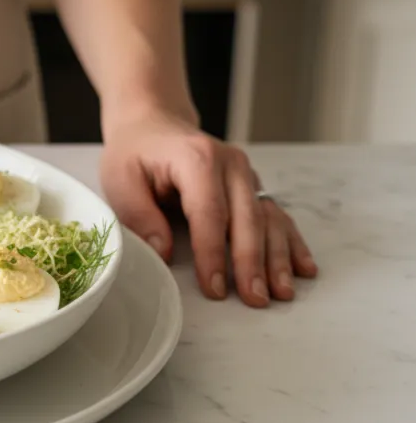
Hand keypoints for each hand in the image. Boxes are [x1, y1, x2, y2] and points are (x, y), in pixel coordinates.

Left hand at [99, 110, 316, 306]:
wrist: (152, 123)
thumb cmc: (135, 152)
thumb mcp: (120, 179)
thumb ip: (140, 215)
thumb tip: (163, 253)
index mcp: (197, 159)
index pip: (210, 213)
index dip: (213, 254)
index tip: (215, 287)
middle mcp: (230, 164)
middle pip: (248, 219)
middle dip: (253, 263)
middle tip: (256, 299)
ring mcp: (246, 173)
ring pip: (269, 219)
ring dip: (278, 257)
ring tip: (282, 292)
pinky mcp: (252, 185)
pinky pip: (277, 215)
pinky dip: (291, 242)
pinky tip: (302, 267)